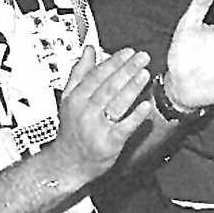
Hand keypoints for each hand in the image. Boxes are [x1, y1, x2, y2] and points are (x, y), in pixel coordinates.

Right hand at [53, 47, 153, 180]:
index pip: (96, 76)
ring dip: (132, 88)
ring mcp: (97, 128)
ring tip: (145, 74)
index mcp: (76, 99)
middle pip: (108, 87)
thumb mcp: (68, 98)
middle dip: (127, 70)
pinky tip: (145, 106)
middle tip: (142, 57)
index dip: (113, 62)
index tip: (128, 52)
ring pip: (116, 104)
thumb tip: (89, 50)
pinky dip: (135, 117)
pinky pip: (124, 128)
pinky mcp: (108, 144)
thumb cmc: (71, 129)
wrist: (68, 163)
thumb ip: (80, 72)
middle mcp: (85, 112)